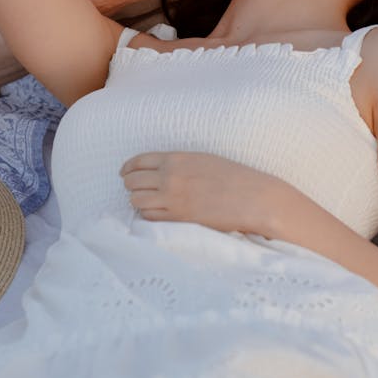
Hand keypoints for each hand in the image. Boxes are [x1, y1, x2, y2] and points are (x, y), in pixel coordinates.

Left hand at [120, 151, 274, 234]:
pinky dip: (147, 214)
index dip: (128, 168)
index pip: (138, 161)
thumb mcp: (202, 159)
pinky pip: (149, 217)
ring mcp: (172, 199)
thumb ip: (178, 163)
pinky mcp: (178, 219)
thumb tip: (159, 170)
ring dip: (137, 200)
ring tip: (144, 201)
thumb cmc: (232, 177)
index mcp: (176, 159)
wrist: (251, 197)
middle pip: (132, 181)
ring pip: (136, 200)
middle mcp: (170, 177)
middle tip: (134, 188)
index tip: (125, 172)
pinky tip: (155, 213)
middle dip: (130, 185)